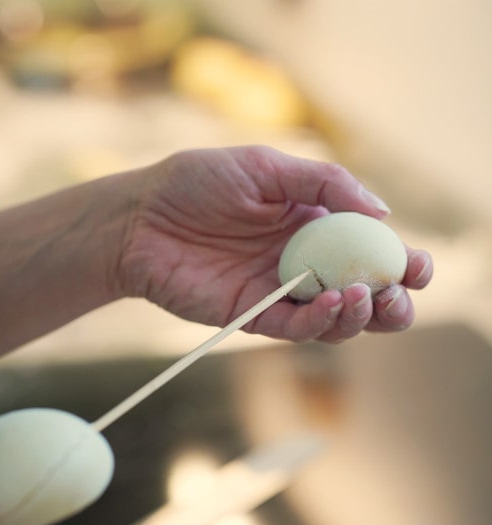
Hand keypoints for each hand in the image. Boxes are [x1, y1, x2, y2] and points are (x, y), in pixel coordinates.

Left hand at [120, 145, 432, 342]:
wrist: (140, 218)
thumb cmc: (195, 183)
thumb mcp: (265, 166)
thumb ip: (325, 183)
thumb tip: (383, 212)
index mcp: (312, 223)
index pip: (368, 248)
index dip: (400, 260)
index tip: (418, 265)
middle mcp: (302, 260)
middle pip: (362, 291)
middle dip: (391, 299)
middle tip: (398, 291)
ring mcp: (279, 290)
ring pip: (335, 317)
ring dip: (361, 314)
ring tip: (365, 295)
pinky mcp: (252, 315)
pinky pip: (296, 326)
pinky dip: (321, 320)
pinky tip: (334, 303)